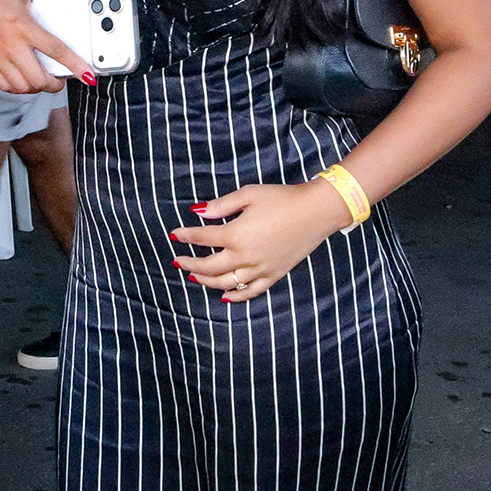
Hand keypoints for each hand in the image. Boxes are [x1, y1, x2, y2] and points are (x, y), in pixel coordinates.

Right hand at [0, 0, 89, 95]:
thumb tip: (62, 3)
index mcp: (23, 26)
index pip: (56, 50)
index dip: (75, 65)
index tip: (88, 75)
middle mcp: (10, 45)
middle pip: (39, 79)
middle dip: (55, 84)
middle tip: (61, 78)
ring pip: (22, 87)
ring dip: (37, 87)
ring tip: (43, 79)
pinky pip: (5, 85)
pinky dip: (18, 88)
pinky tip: (24, 79)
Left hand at [168, 180, 353, 302]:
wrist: (316, 211)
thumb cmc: (281, 199)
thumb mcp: (248, 195)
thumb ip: (221, 205)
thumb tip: (198, 212)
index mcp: (236, 235)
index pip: (202, 238)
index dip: (185, 236)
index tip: (175, 234)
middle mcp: (245, 256)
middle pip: (209, 267)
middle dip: (189, 264)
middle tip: (178, 260)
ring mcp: (260, 268)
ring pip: (226, 283)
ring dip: (206, 281)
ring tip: (194, 276)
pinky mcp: (274, 275)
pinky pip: (251, 291)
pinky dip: (235, 296)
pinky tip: (224, 296)